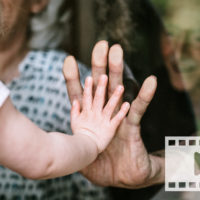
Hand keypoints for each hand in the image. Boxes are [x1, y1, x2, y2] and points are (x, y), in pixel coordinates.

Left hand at [63, 41, 163, 187]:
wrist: (118, 175)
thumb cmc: (98, 164)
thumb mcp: (79, 151)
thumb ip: (68, 141)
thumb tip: (56, 135)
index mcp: (88, 118)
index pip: (79, 94)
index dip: (74, 79)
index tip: (69, 60)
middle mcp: (103, 113)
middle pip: (99, 86)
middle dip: (99, 66)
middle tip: (100, 45)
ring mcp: (117, 118)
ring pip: (117, 91)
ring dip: (118, 73)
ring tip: (117, 54)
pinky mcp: (131, 127)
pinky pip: (139, 110)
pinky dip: (143, 97)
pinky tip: (150, 82)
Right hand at [71, 75, 129, 152]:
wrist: (85, 150)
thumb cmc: (80, 135)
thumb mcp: (74, 122)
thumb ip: (74, 110)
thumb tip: (75, 100)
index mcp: (86, 112)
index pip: (86, 98)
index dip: (88, 88)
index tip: (89, 77)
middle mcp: (95, 114)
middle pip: (98, 99)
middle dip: (100, 88)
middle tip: (104, 76)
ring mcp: (103, 121)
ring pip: (109, 107)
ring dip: (114, 97)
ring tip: (121, 87)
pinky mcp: (110, 128)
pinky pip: (117, 119)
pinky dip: (122, 112)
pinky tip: (127, 104)